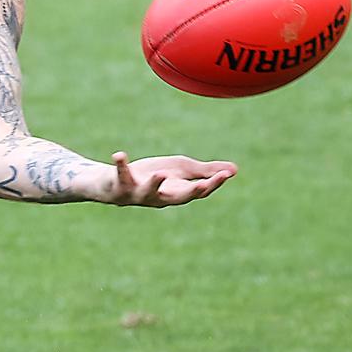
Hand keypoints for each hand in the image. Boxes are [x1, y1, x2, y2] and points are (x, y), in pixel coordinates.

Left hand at [101, 151, 236, 207]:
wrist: (117, 183)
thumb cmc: (155, 177)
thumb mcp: (182, 172)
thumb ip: (206, 172)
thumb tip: (235, 170)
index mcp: (177, 193)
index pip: (199, 191)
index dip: (213, 184)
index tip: (226, 174)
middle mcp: (160, 197)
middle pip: (179, 197)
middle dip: (191, 191)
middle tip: (203, 184)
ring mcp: (139, 192)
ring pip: (147, 192)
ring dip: (154, 183)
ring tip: (160, 173)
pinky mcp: (121, 183)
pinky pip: (120, 174)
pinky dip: (120, 165)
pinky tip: (119, 154)